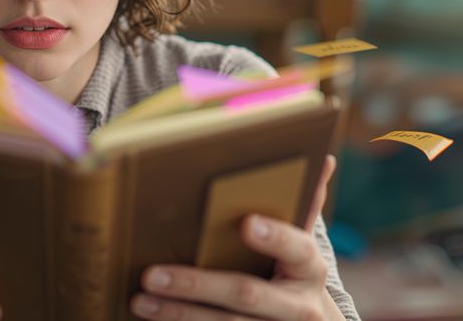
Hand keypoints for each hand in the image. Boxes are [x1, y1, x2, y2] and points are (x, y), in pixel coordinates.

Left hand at [131, 155, 341, 320]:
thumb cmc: (296, 275)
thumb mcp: (303, 245)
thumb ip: (304, 207)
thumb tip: (322, 158)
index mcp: (310, 268)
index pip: (296, 248)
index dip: (274, 237)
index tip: (245, 223)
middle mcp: (297, 306)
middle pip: (245, 293)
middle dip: (196, 284)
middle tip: (152, 275)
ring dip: (178, 314)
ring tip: (141, 301)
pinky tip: (153, 318)